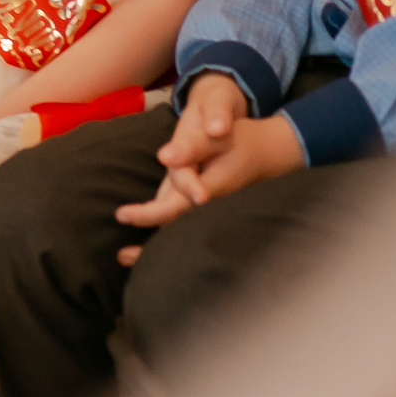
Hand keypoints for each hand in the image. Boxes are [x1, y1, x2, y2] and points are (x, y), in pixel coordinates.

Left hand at [113, 77, 302, 261]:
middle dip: (150, 246)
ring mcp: (212, 210)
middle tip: (121, 257)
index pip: (175, 207)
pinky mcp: (211, 209)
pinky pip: (188, 225)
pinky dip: (170, 236)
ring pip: (182, 231)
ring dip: (159, 246)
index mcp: (209, 190)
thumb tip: (165, 157)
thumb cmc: (242, 142)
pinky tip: (152, 248)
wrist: (273, 154)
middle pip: (176, 228)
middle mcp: (210, 205)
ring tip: (126, 259)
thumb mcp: (219, 137)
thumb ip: (193, 147)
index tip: (122, 215)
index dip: (149, 214)